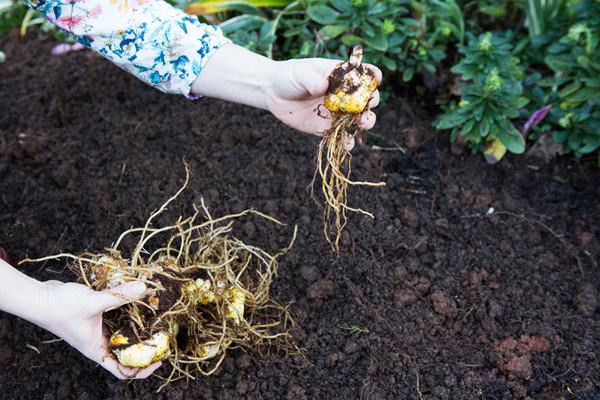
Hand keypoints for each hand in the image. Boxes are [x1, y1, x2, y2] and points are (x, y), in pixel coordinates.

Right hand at [41, 280, 160, 378]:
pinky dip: (126, 311)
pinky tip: (136, 300)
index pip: (122, 370)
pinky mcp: (96, 316)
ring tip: (155, 317)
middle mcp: (98, 342)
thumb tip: (144, 288)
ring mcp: (97, 329)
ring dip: (136, 326)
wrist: (40, 296)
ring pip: (122, 332)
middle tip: (163, 335)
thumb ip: (119, 295)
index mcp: (97, 350)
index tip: (159, 361)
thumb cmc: (61, 307)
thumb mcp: (93, 302)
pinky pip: (116, 317)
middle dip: (144, 346)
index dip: (142, 370)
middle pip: (126, 352)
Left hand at [191, 44, 382, 145]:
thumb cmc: (289, 76)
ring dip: (364, 122)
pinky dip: (345, 142)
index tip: (376, 79)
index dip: (372, 76)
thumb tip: (322, 86)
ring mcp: (336, 112)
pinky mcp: (325, 127)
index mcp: (340, 76)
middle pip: (365, 99)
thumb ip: (311, 79)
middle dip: (371, 102)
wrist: (273, 93)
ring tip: (363, 124)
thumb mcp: (300, 73)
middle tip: (368, 105)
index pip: (362, 74)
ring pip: (357, 120)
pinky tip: (347, 144)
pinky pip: (339, 136)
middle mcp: (342, 95)